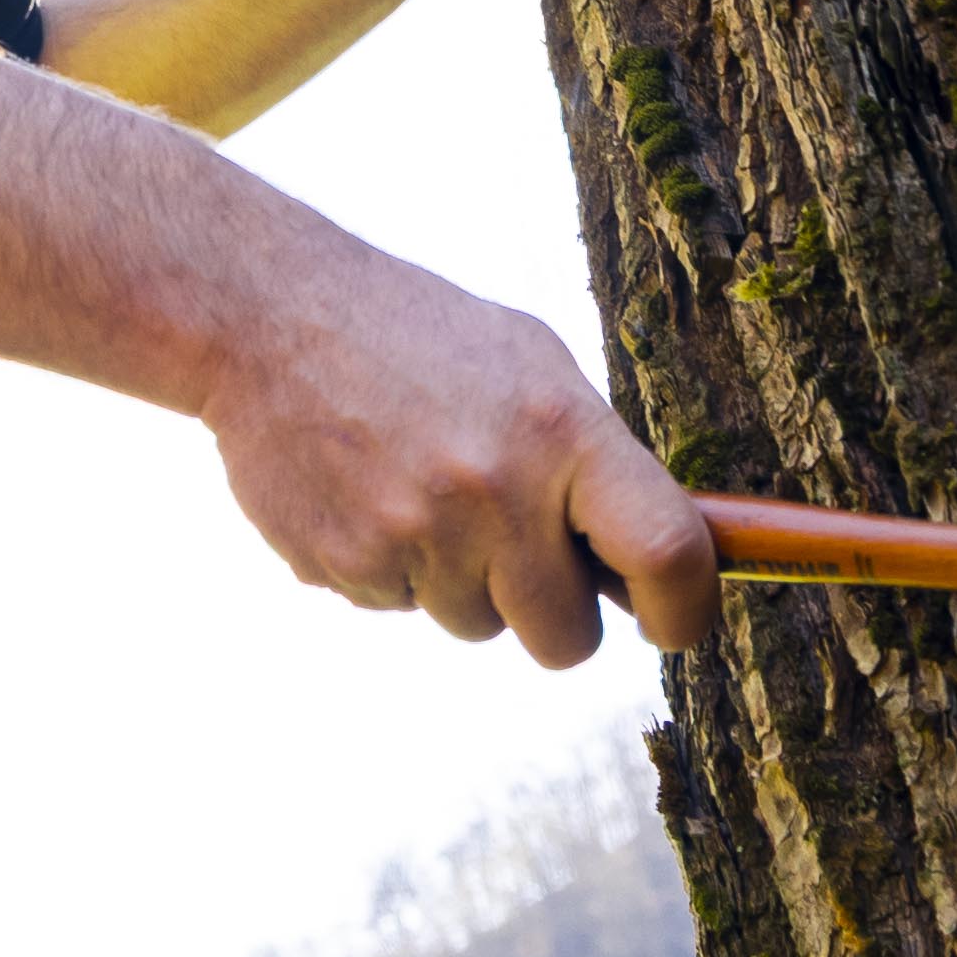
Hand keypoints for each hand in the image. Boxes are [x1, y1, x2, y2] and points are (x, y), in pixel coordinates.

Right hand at [200, 241, 722, 666]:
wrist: (270, 317)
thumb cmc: (423, 340)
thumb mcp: (533, 367)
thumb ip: (597, 464)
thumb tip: (659, 569)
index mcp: (562, 430)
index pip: (665, 553)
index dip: (685, 610)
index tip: (673, 625)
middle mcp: (495, 490)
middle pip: (566, 639)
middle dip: (553, 613)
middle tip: (521, 552)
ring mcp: (416, 535)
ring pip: (477, 627)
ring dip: (465, 583)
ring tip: (423, 490)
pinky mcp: (347, 565)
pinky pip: (402, 610)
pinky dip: (396, 570)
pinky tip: (369, 492)